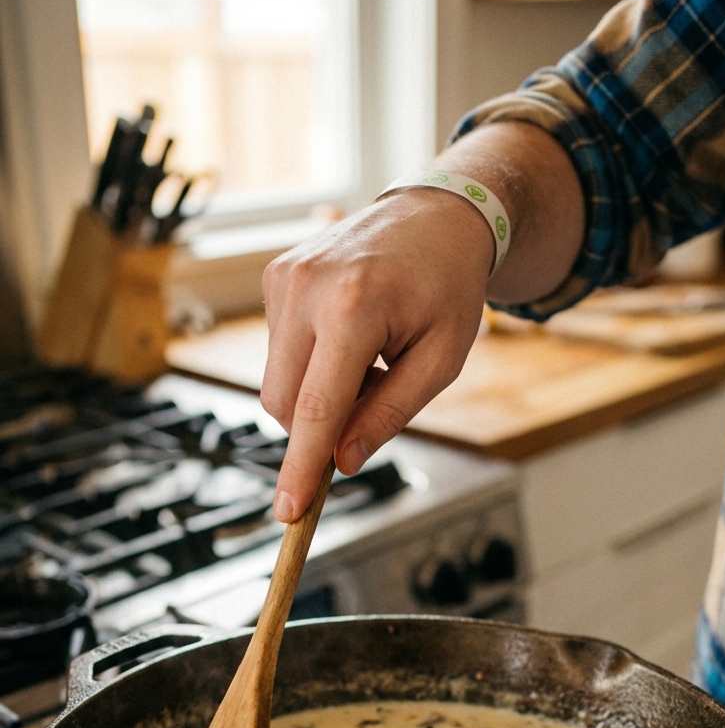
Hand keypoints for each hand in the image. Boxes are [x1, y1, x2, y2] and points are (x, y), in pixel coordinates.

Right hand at [261, 188, 493, 520]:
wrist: (434, 215)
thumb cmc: (447, 288)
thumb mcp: (441, 360)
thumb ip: (390, 413)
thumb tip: (342, 462)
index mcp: (354, 306)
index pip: (317, 407)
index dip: (301, 467)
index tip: (288, 512)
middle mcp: (306, 288)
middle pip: (284, 403)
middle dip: (319, 427)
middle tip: (377, 395)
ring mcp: (283, 279)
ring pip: (277, 383)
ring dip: (318, 394)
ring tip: (369, 358)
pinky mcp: (274, 278)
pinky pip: (279, 353)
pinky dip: (311, 365)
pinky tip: (349, 337)